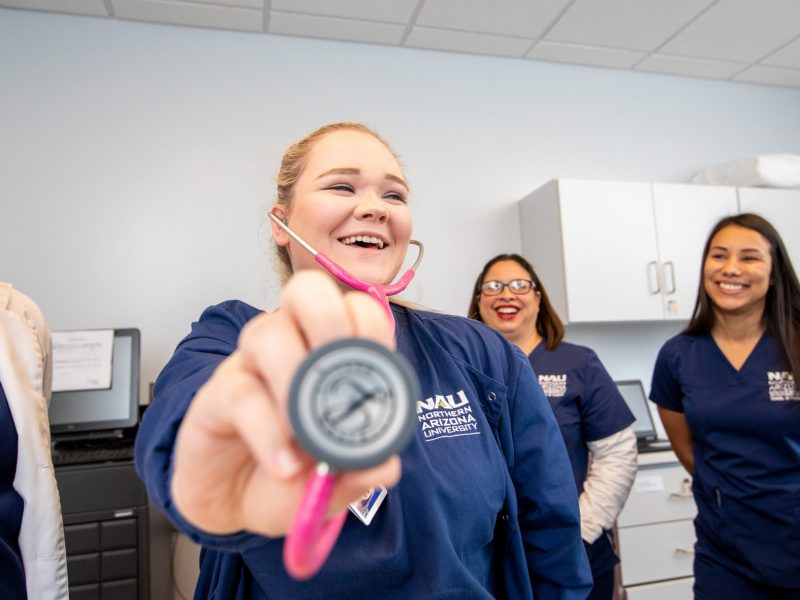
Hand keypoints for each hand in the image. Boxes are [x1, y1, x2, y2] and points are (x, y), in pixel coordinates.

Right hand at [170, 270, 401, 536]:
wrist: (235, 506)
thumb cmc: (291, 475)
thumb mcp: (337, 480)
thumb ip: (363, 471)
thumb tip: (385, 465)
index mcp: (330, 351)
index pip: (357, 307)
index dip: (373, 332)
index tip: (378, 381)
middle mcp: (290, 343)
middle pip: (308, 290)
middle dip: (332, 323)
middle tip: (342, 378)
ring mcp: (250, 363)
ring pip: (269, 333)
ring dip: (296, 381)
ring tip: (306, 437)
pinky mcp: (216, 394)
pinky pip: (240, 394)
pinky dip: (268, 431)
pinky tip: (285, 464)